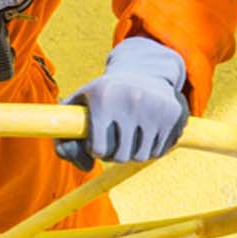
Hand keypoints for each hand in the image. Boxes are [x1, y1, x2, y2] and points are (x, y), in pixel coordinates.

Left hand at [57, 36, 190, 169]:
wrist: (144, 71)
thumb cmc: (104, 95)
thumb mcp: (79, 105)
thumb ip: (64, 137)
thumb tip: (85, 166)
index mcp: (103, 98)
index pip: (98, 150)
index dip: (96, 150)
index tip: (96, 141)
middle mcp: (130, 100)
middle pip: (119, 157)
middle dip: (114, 154)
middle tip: (114, 140)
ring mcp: (154, 107)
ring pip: (140, 156)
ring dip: (132, 152)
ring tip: (129, 135)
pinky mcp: (172, 114)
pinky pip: (158, 151)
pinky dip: (150, 148)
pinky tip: (146, 130)